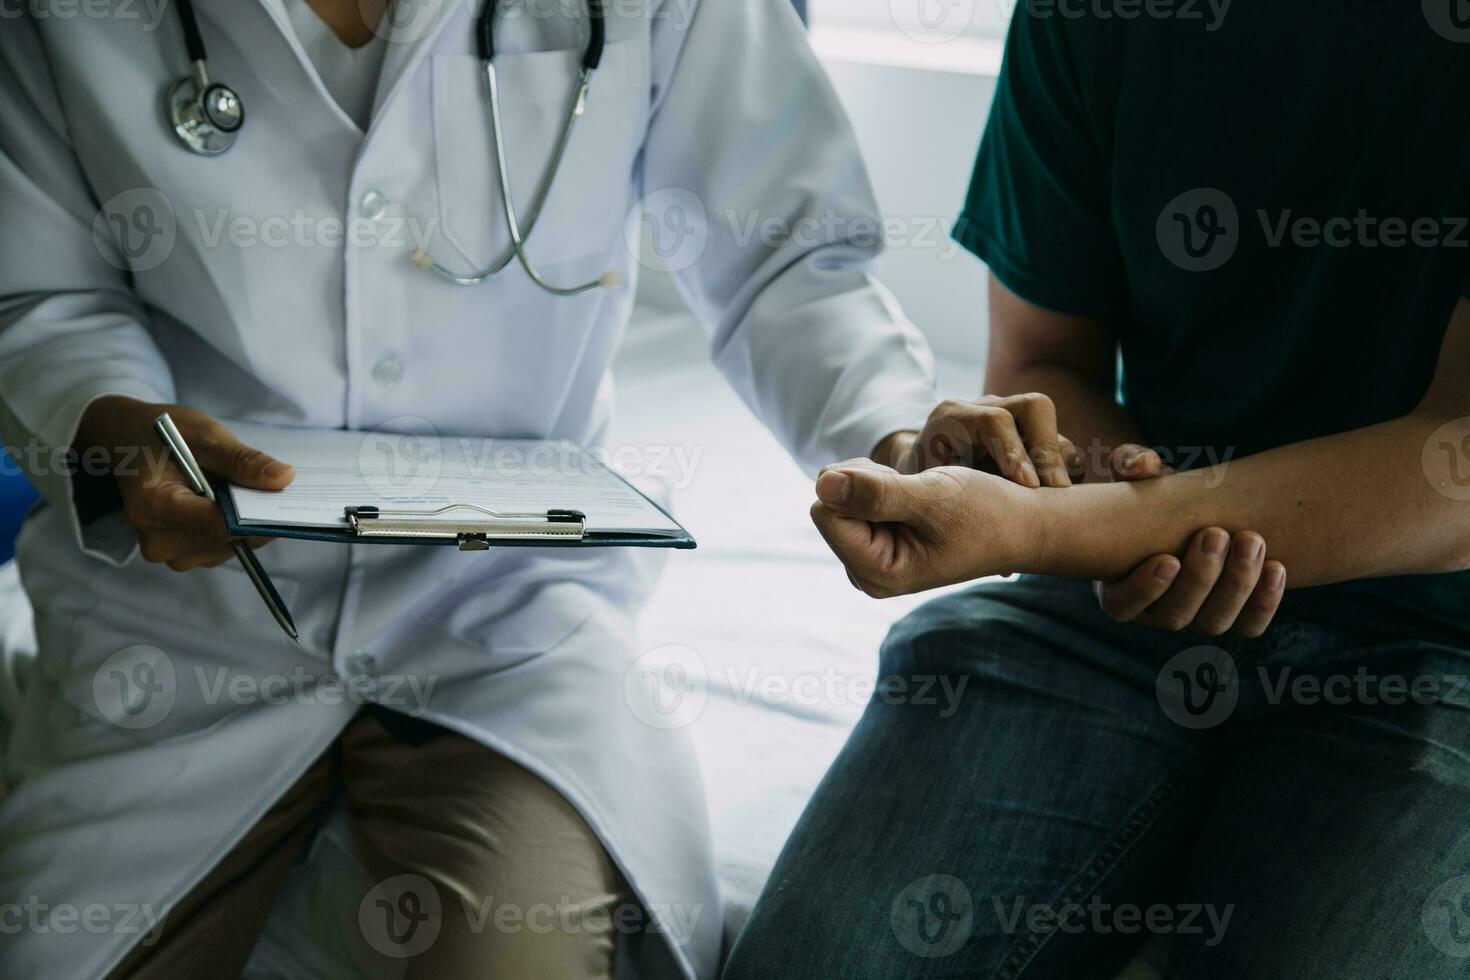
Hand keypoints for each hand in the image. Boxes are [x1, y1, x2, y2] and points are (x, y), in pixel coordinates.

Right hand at [75, 396, 294, 570]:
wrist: (129, 442)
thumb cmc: (163, 435)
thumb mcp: (205, 435)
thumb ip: (242, 461)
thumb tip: (283, 479)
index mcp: (154, 506)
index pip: (219, 525)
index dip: (256, 516)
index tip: (283, 500)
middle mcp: (157, 539)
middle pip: (227, 539)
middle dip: (251, 515)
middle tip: (259, 483)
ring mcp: (168, 552)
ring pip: (230, 547)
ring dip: (243, 522)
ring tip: (232, 488)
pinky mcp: (180, 554)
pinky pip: (223, 548)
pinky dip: (234, 528)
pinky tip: (227, 502)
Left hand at [810, 459, 1033, 596]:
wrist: (1023, 525)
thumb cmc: (989, 513)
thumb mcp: (934, 496)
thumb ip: (877, 492)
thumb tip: (821, 483)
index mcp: (876, 571)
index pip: (824, 509)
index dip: (859, 483)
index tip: (906, 487)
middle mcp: (867, 572)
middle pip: (829, 505)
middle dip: (867, 485)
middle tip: (919, 494)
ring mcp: (873, 559)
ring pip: (841, 499)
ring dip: (878, 484)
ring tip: (924, 498)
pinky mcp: (880, 544)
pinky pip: (857, 501)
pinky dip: (885, 487)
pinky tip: (920, 500)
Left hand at [878, 394, 1084, 485]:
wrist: (921, 476)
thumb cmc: (919, 492)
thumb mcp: (922, 496)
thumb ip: (944, 503)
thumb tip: (975, 542)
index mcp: (952, 419)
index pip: (994, 421)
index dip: (1014, 452)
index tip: (1028, 486)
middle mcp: (984, 408)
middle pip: (1034, 408)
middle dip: (1049, 450)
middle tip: (1057, 490)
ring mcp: (1009, 416)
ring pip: (1052, 427)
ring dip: (1061, 461)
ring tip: (1058, 498)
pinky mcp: (1027, 432)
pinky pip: (1059, 442)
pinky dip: (1064, 468)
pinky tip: (1056, 499)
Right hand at [1094, 444, 1285, 636]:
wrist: (1194, 510)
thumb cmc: (1151, 494)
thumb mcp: (1134, 476)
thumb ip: (1129, 464)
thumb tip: (1145, 464)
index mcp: (1118, 587)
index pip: (1122, 606)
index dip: (1144, 589)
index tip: (1167, 559)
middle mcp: (1155, 612)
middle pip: (1175, 615)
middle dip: (1200, 578)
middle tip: (1216, 534)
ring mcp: (1195, 619)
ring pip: (1214, 621)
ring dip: (1236, 584)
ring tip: (1252, 540)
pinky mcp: (1231, 617)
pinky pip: (1248, 626)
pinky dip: (1264, 602)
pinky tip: (1276, 568)